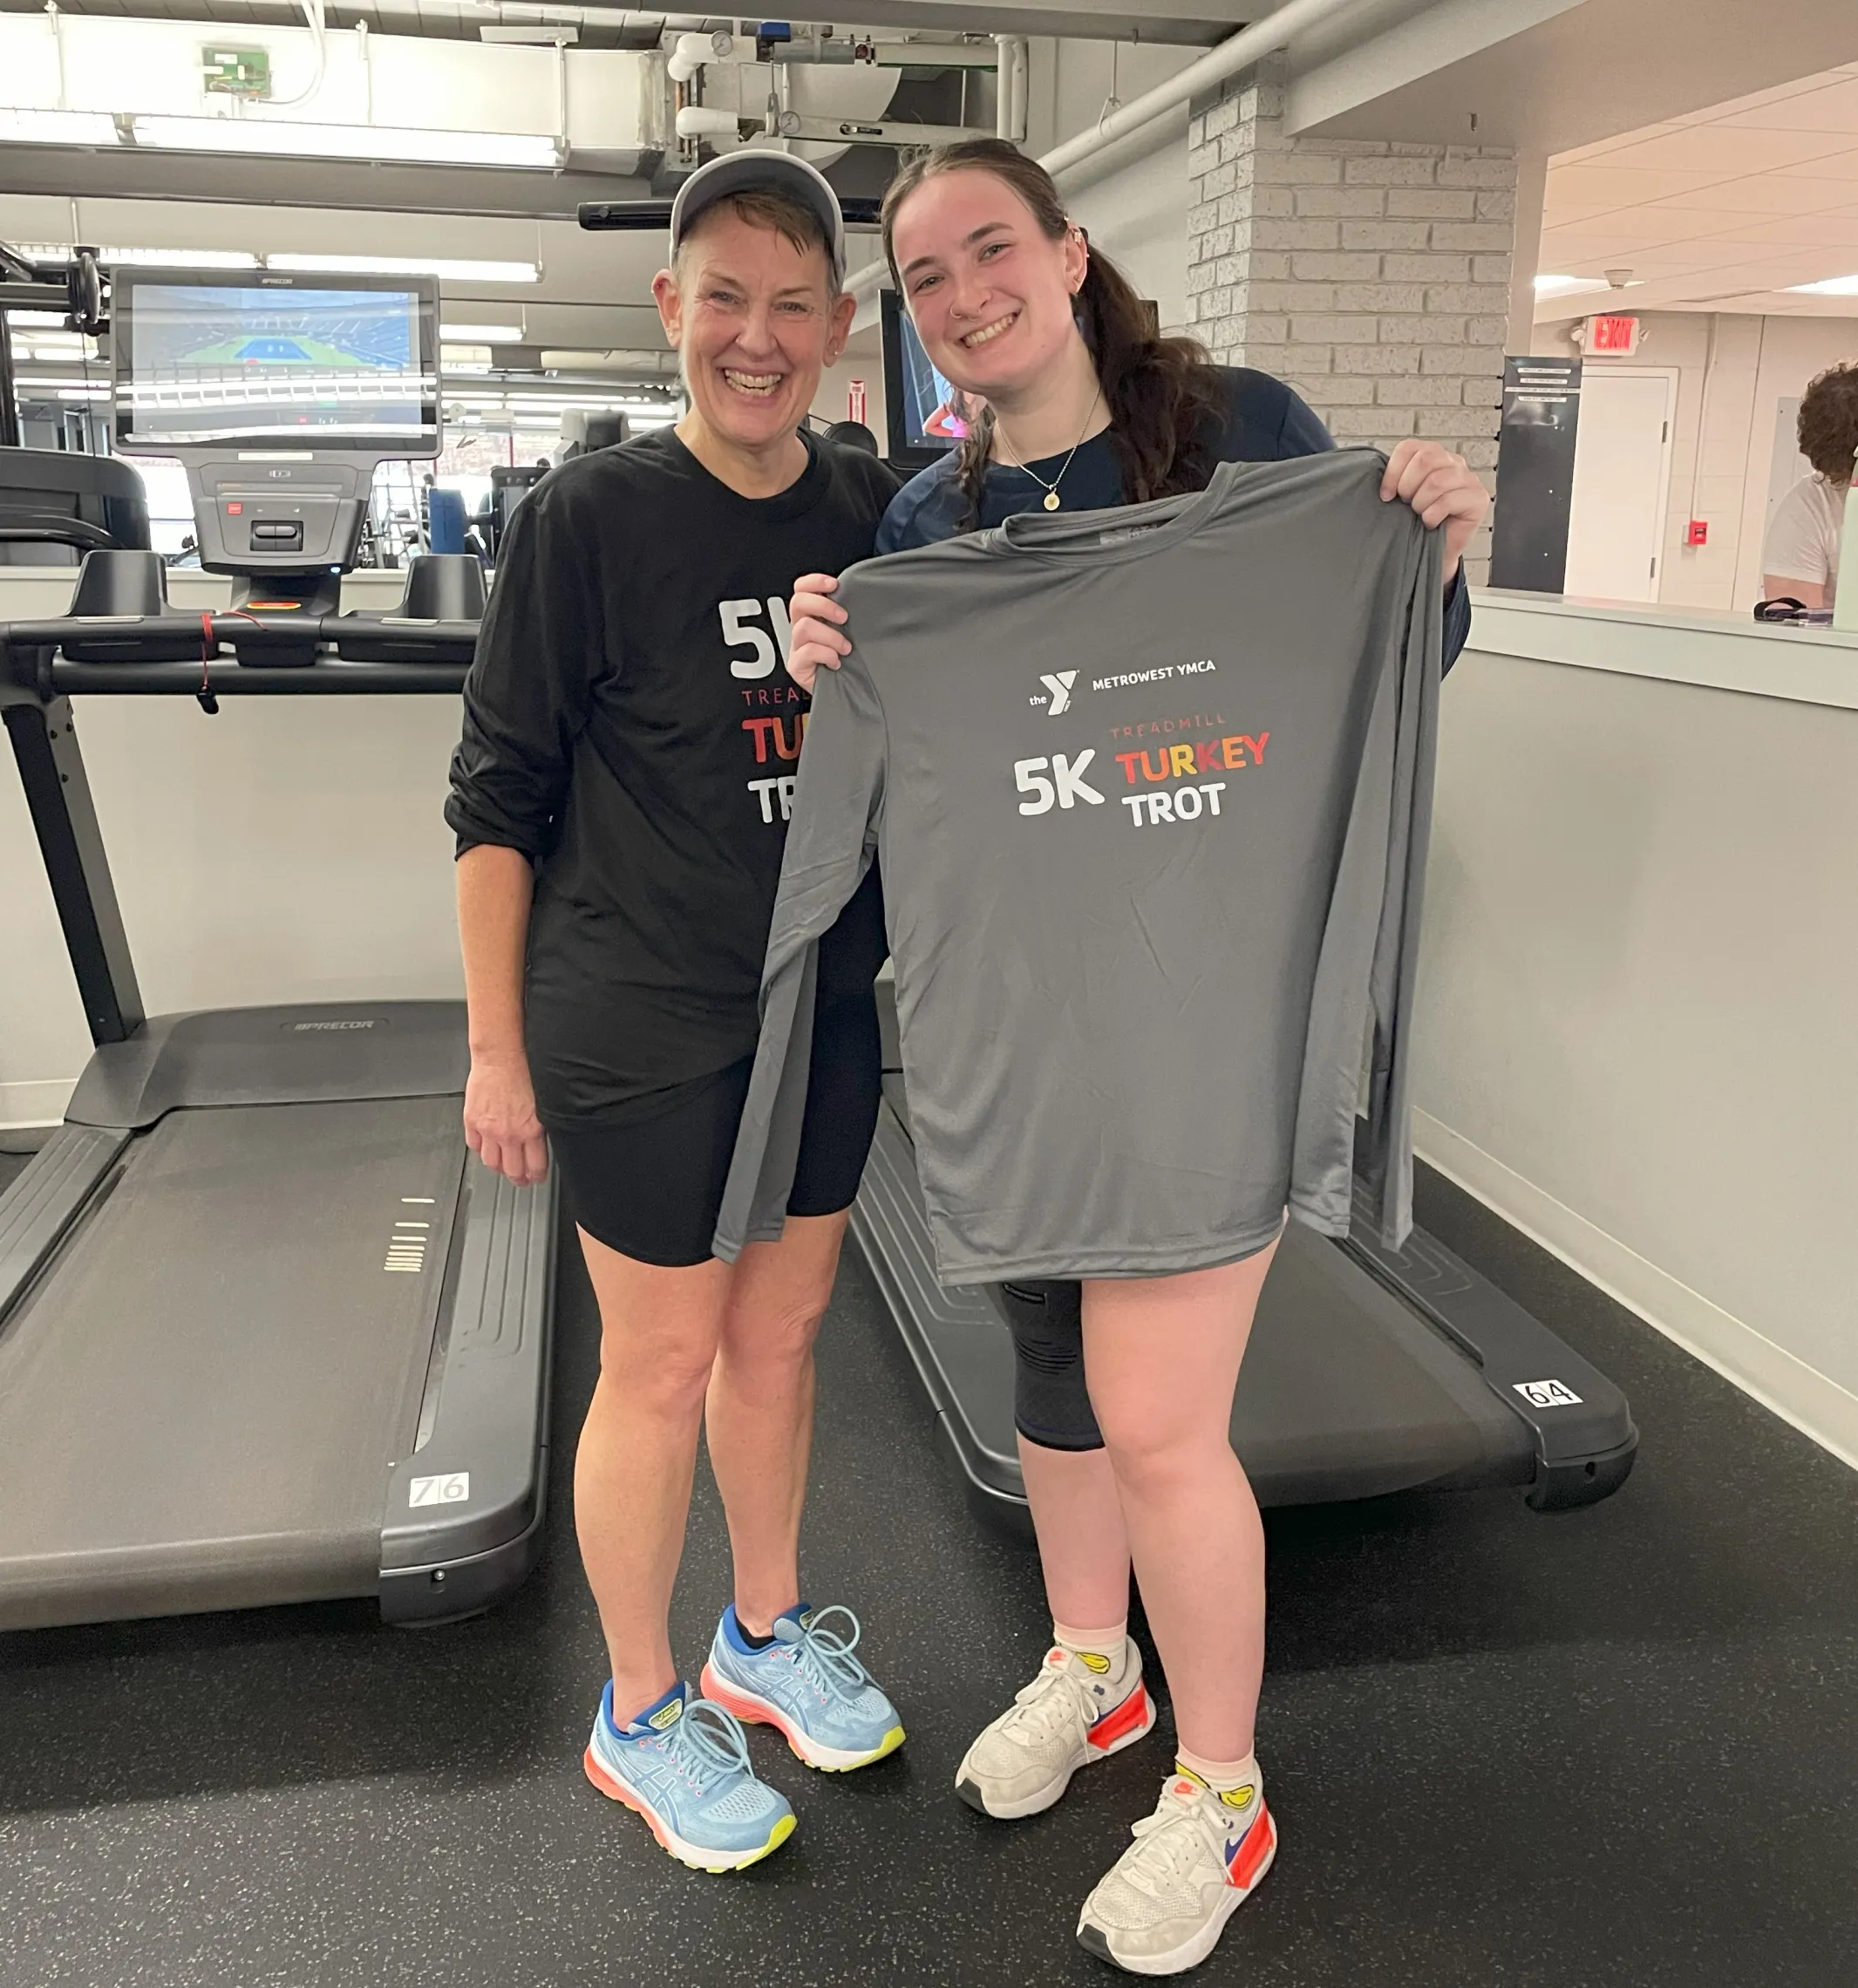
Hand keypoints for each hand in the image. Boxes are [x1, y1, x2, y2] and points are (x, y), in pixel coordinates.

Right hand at [464, 1051, 548, 1186]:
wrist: (501, 1057)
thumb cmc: (524, 1071)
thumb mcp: (544, 1103)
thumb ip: (540, 1126)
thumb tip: (542, 1142)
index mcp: (532, 1130)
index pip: (536, 1165)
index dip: (537, 1175)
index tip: (537, 1177)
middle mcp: (509, 1134)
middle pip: (512, 1170)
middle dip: (519, 1178)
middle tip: (522, 1180)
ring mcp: (488, 1130)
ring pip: (491, 1162)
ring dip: (498, 1167)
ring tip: (503, 1166)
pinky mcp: (472, 1121)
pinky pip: (474, 1145)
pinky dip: (480, 1149)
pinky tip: (486, 1148)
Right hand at [787, 572, 849, 693]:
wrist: (846, 694)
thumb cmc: (850, 662)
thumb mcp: (850, 633)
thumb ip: (848, 616)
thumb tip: (863, 597)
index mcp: (812, 616)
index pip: (801, 589)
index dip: (814, 582)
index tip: (834, 584)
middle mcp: (801, 629)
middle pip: (798, 602)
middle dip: (823, 605)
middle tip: (843, 618)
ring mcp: (796, 648)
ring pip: (804, 627)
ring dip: (830, 636)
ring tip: (845, 648)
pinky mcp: (796, 666)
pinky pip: (807, 652)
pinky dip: (826, 655)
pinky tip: (837, 663)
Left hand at [1380, 439, 1490, 579]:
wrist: (1433, 552)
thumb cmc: (1417, 524)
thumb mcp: (1401, 497)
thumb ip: (1396, 478)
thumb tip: (1379, 476)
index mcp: (1434, 456)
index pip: (1409, 448)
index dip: (1393, 472)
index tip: (1386, 495)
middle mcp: (1454, 462)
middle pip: (1425, 459)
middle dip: (1408, 487)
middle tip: (1407, 506)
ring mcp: (1469, 479)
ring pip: (1437, 481)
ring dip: (1420, 504)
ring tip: (1421, 515)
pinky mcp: (1478, 498)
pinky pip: (1448, 500)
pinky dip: (1432, 516)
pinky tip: (1432, 522)